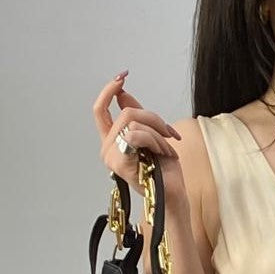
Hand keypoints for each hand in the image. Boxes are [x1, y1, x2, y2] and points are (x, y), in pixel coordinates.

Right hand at [93, 72, 182, 195]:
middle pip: (127, 112)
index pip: (100, 110)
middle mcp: (107, 150)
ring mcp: (111, 157)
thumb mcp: (151, 136)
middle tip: (168, 134)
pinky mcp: (120, 163)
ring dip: (158, 134)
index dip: (109, 91)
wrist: (173, 196)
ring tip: (166, 150)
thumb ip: (136, 115)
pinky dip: (155, 141)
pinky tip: (162, 153)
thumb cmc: (164, 172)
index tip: (122, 77)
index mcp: (111, 143)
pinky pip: (136, 134)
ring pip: (134, 122)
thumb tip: (122, 93)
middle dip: (154, 119)